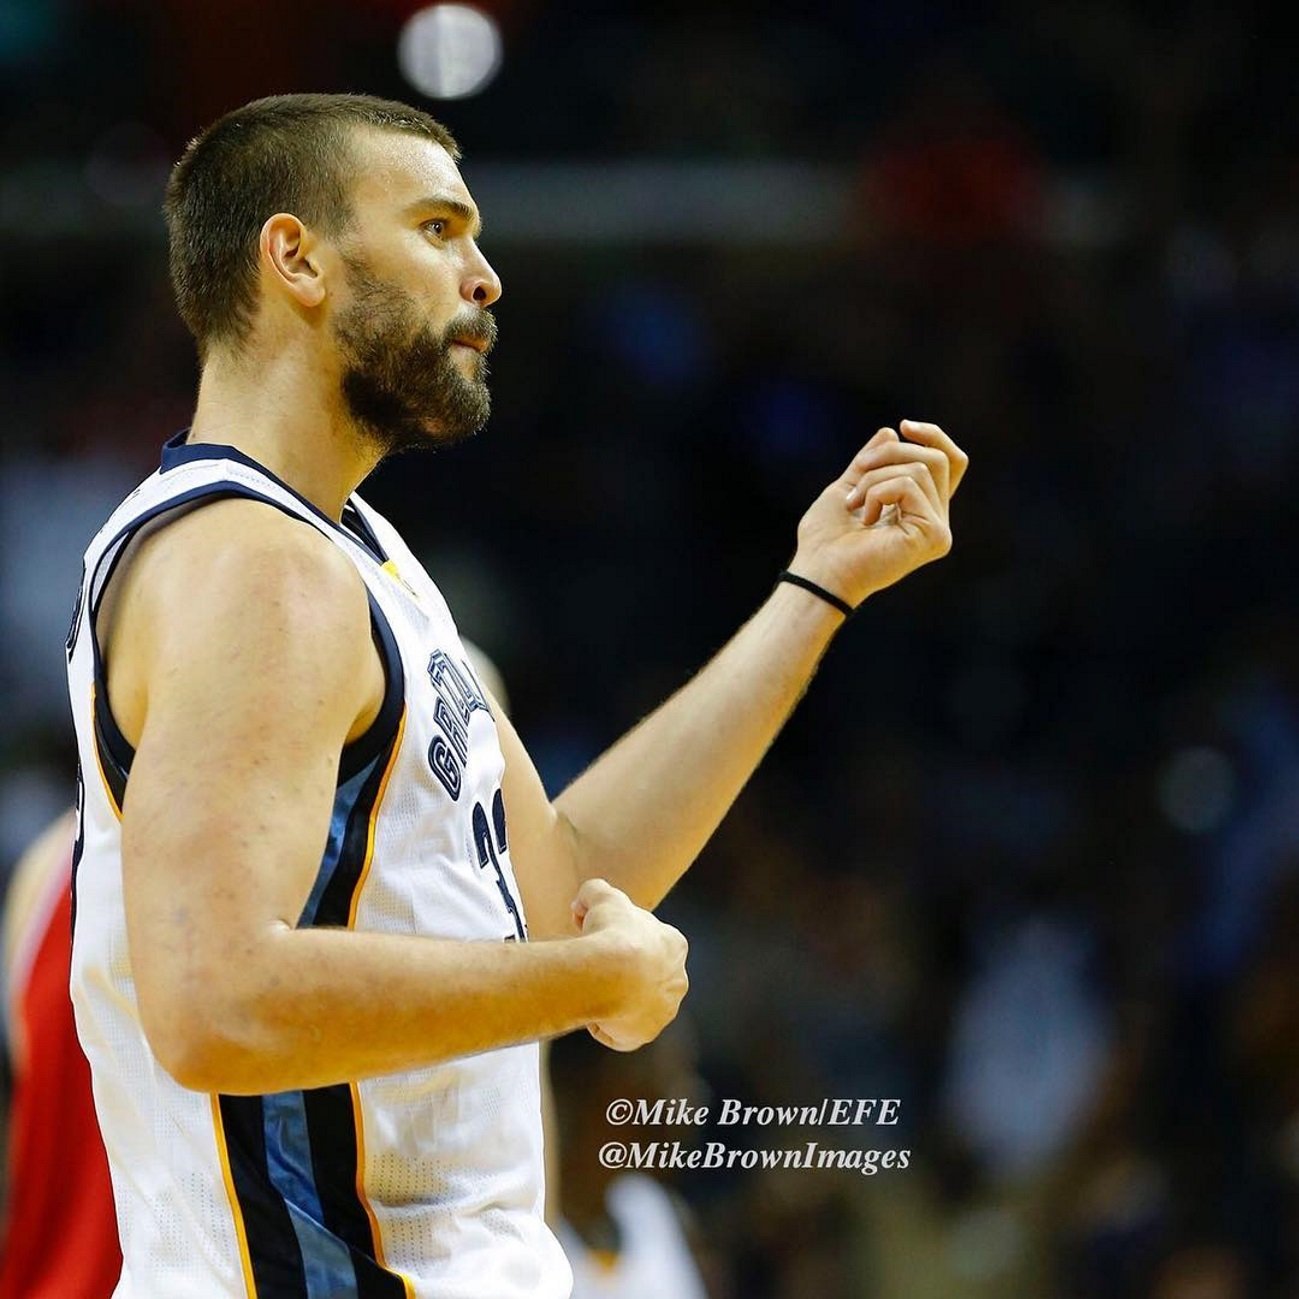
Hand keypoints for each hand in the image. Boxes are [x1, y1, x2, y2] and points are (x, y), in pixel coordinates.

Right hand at [572, 878, 688, 1051]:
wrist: (610, 973)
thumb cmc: (612, 933)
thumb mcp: (602, 897)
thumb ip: (595, 891)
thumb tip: (583, 900)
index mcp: (673, 945)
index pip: (651, 944)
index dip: (624, 942)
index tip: (603, 942)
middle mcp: (676, 979)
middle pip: (648, 978)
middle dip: (624, 974)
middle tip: (597, 969)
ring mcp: (663, 1010)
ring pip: (638, 1006)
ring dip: (618, 1002)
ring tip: (593, 993)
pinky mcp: (645, 1033)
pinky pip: (623, 1034)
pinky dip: (607, 1027)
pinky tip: (592, 1014)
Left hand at [788, 419, 967, 608]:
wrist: (818, 571)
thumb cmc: (826, 539)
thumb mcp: (849, 487)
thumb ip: (872, 463)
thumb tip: (892, 432)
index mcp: (920, 510)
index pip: (949, 462)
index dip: (934, 437)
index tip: (903, 426)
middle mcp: (935, 520)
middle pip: (936, 458)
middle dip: (891, 453)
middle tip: (859, 469)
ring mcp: (938, 530)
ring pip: (920, 469)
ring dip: (875, 477)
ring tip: (855, 504)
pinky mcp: (934, 536)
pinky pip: (910, 486)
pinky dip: (878, 491)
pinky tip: (865, 516)